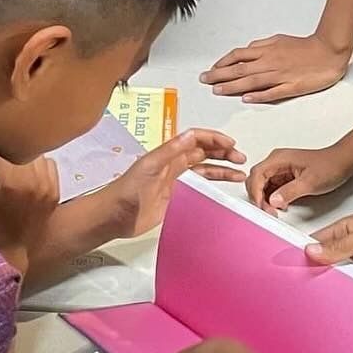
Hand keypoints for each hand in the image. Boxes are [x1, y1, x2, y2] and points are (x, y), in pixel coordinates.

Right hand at [0, 152, 60, 272]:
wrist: (9, 247)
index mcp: (8, 179)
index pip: (1, 148)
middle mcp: (31, 180)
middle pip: (22, 149)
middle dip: (10, 154)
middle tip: (1, 164)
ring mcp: (46, 186)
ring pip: (37, 155)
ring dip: (26, 159)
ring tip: (16, 171)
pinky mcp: (55, 191)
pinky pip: (49, 165)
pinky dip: (39, 168)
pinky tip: (29, 179)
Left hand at [96, 127, 245, 239]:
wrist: (114, 217)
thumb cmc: (125, 192)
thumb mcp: (148, 167)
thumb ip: (169, 151)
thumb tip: (189, 135)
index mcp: (167, 154)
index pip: (195, 140)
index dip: (214, 139)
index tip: (230, 144)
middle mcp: (172, 165)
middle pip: (203, 153)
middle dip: (223, 152)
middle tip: (239, 157)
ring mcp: (175, 182)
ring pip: (204, 170)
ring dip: (221, 169)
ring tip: (239, 172)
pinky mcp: (175, 198)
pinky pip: (199, 188)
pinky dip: (212, 186)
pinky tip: (221, 189)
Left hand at [201, 31, 349, 103]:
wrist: (329, 51)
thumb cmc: (306, 47)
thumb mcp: (279, 40)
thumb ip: (262, 46)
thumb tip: (247, 51)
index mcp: (266, 50)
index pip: (238, 56)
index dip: (222, 63)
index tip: (211, 70)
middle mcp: (270, 62)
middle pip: (240, 69)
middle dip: (219, 75)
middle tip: (204, 81)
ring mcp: (280, 75)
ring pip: (251, 80)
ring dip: (232, 86)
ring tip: (217, 90)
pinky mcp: (291, 86)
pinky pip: (272, 91)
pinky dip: (258, 95)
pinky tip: (246, 98)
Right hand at [246, 144, 351, 212]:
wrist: (343, 163)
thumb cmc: (329, 166)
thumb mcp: (310, 182)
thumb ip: (289, 192)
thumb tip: (273, 200)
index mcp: (279, 159)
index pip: (257, 174)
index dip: (255, 191)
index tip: (260, 205)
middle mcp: (277, 162)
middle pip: (256, 180)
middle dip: (258, 197)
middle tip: (267, 211)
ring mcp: (280, 170)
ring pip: (263, 186)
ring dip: (265, 200)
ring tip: (274, 211)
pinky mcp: (285, 177)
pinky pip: (272, 189)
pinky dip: (272, 199)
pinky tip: (280, 206)